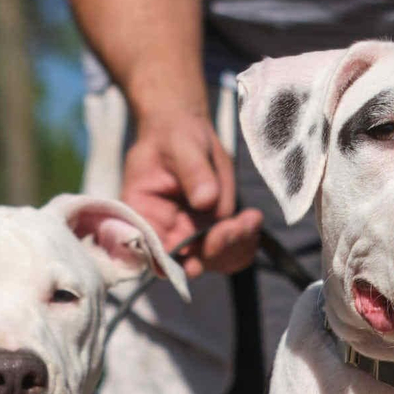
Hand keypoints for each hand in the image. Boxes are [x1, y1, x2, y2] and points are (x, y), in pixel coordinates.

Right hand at [120, 110, 261, 276]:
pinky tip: (252, 219)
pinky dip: (246, 241)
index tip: (196, 262)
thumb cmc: (174, 136)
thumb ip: (193, 172)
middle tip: (237, 226)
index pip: (151, 249)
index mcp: (141, 212)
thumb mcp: (182, 145)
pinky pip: (231, 251)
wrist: (188, 131)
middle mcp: (164, 231)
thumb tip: (206, 201)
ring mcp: (190, 234)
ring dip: (236, 246)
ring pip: (214, 260)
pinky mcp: (212, 231)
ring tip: (250, 218)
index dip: (172, 262)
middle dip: (215, 249)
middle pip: (187, 262)